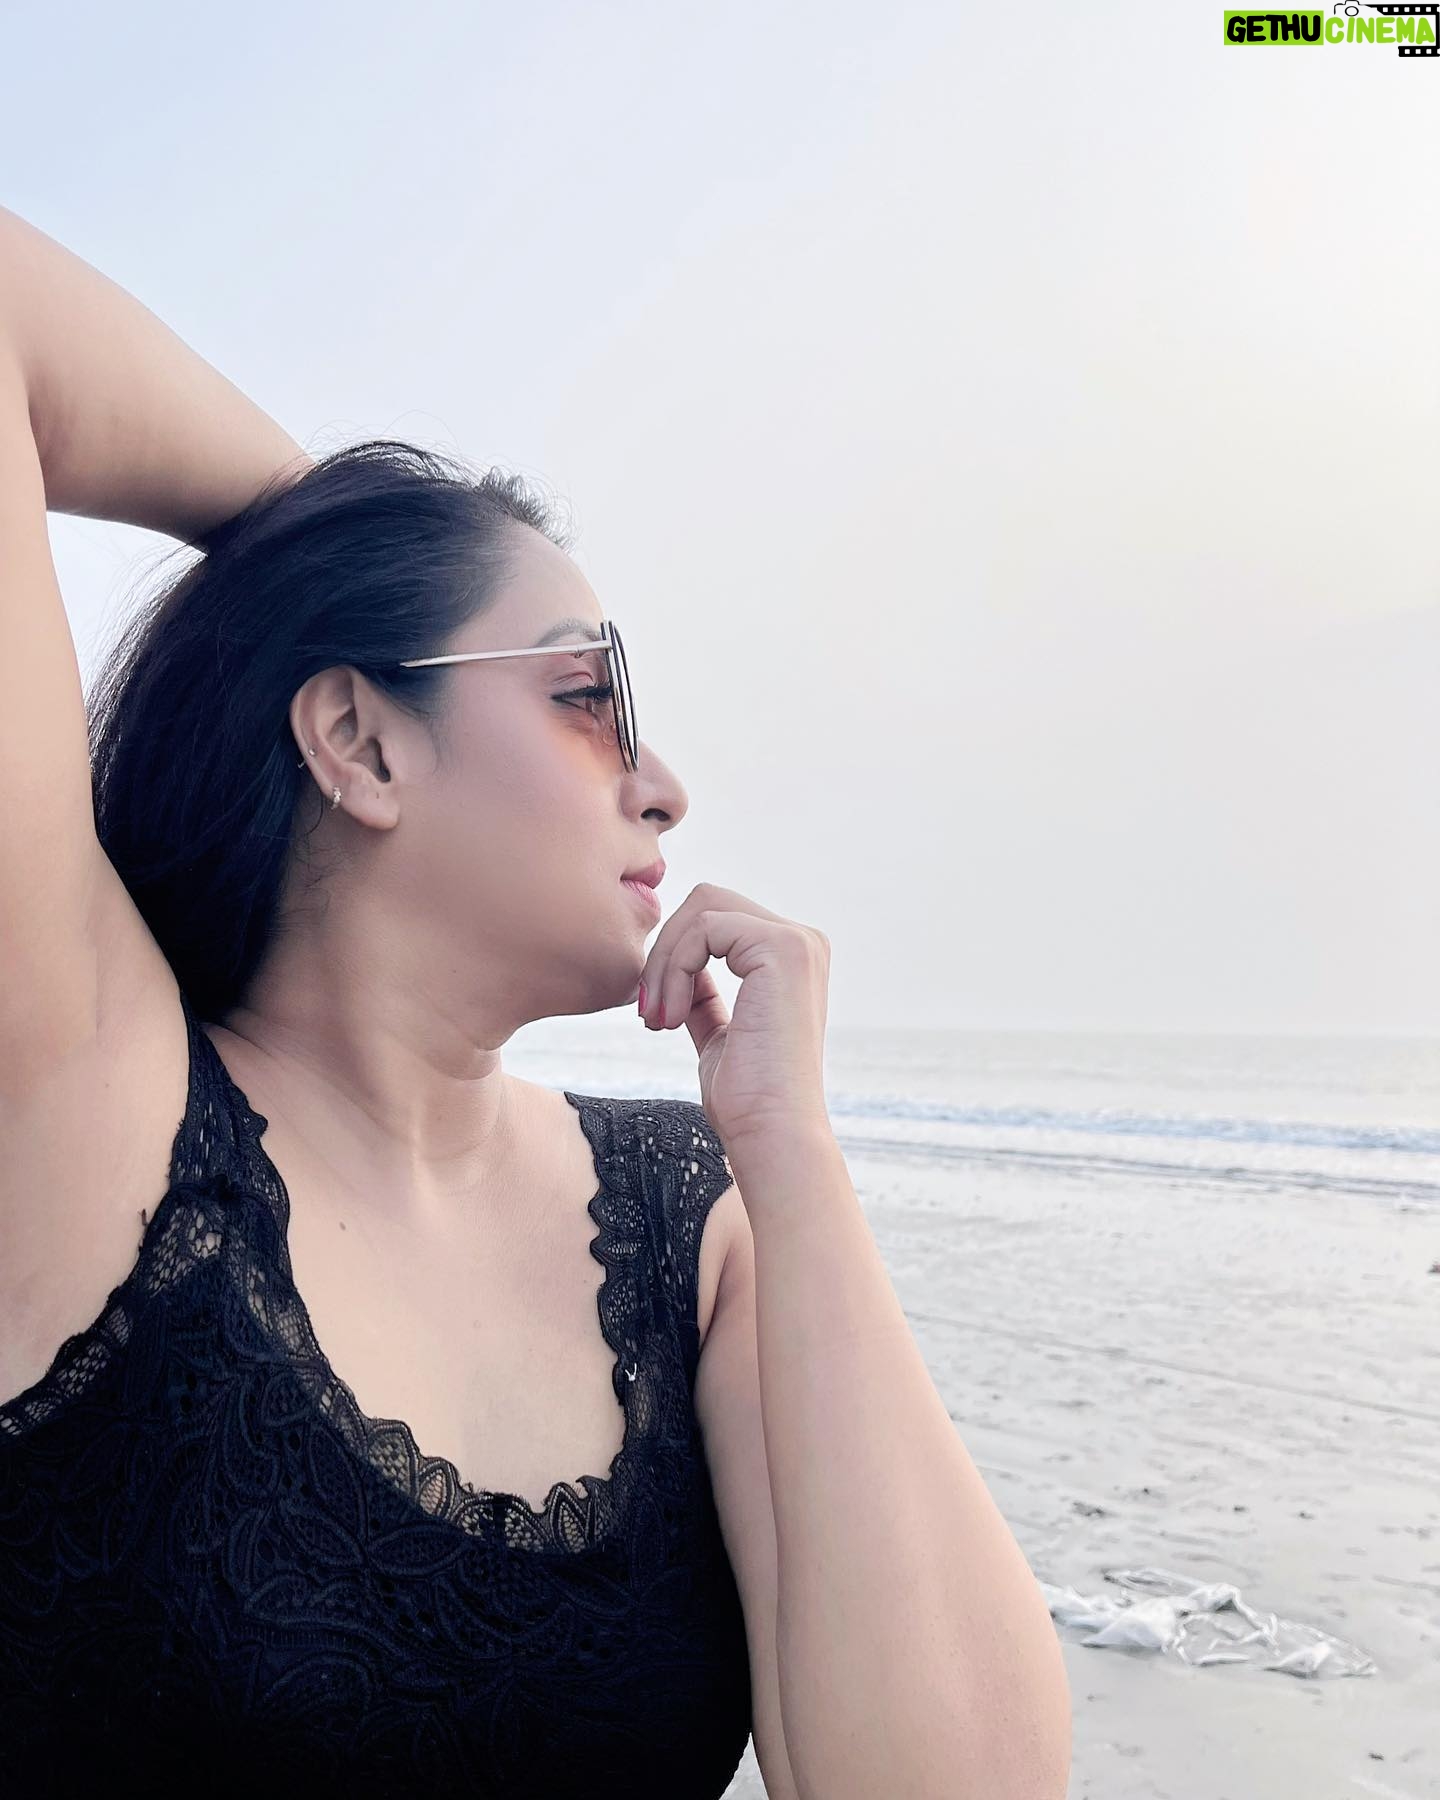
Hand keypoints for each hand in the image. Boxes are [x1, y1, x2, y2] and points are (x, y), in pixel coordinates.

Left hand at [636, 882, 831, 1155]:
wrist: (771, 1132)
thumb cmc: (746, 1099)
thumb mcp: (718, 1033)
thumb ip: (704, 995)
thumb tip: (678, 966)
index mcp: (791, 958)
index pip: (715, 920)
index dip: (673, 958)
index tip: (655, 1016)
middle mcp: (803, 941)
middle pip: (706, 903)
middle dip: (665, 953)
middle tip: (650, 1014)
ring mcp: (797, 941)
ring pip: (702, 909)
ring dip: (666, 963)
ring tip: (659, 1019)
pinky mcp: (782, 948)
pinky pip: (704, 928)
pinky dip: (675, 970)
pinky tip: (673, 1018)